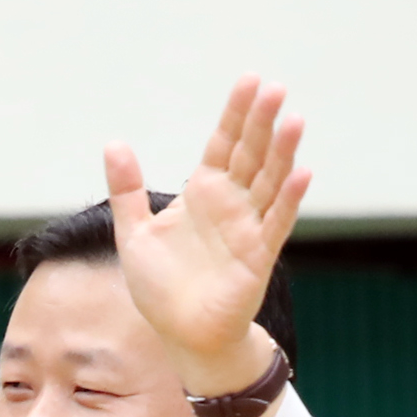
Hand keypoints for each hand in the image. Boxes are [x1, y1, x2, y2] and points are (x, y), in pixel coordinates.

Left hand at [105, 77, 310, 397]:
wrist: (181, 335)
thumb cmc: (161, 289)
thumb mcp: (135, 233)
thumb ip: (127, 190)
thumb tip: (114, 143)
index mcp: (203, 193)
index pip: (224, 143)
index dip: (236, 114)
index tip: (249, 81)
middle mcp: (230, 205)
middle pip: (251, 155)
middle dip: (262, 123)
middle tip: (275, 89)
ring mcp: (248, 228)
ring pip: (270, 182)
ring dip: (282, 153)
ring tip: (294, 121)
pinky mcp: (258, 257)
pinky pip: (276, 223)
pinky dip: (289, 199)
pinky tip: (301, 173)